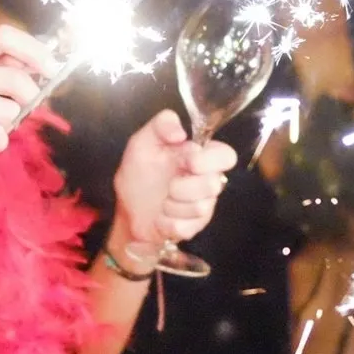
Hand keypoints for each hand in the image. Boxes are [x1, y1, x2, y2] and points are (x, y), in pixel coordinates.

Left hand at [111, 109, 236, 250]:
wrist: (127, 208)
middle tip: (168, 185)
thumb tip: (180, 132)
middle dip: (183, 186)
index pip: (226, 156)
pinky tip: (160, 217)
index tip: (188, 163)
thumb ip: (161, 125)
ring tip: (162, 201)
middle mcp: (207, 181)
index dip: (210, 161)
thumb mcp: (143, 142)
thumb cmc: (139, 173)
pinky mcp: (193, 227)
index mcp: (200, 157)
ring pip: (199, 207)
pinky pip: (185, 228)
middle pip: (214, 184)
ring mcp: (203, 206)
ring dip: (172, 205)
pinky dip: (166, 222)